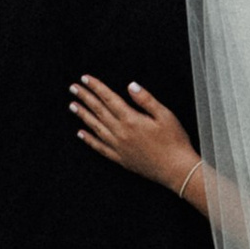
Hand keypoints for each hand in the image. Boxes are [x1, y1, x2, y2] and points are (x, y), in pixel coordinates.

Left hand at [69, 74, 201, 198]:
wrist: (176, 170)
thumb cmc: (174, 142)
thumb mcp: (165, 115)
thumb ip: (146, 100)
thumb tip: (131, 86)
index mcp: (131, 120)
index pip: (109, 99)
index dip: (96, 87)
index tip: (85, 79)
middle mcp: (121, 133)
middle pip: (99, 111)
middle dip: (85, 98)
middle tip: (73, 88)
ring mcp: (119, 147)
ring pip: (96, 128)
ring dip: (83, 116)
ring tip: (73, 106)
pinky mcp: (121, 159)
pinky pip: (100, 148)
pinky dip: (89, 140)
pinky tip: (81, 133)